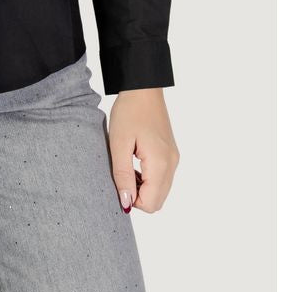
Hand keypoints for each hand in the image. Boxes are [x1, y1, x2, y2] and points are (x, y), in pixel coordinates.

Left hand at [108, 88, 179, 213]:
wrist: (143, 88)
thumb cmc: (129, 112)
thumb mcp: (119, 143)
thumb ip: (123, 175)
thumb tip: (126, 203)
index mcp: (161, 163)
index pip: (151, 203)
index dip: (132, 199)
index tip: (118, 182)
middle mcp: (172, 164)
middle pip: (158, 201)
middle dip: (138, 196)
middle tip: (122, 175)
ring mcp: (174, 158)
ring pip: (161, 191)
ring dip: (143, 188)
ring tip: (127, 166)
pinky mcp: (171, 153)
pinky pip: (163, 178)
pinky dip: (149, 178)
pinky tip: (135, 162)